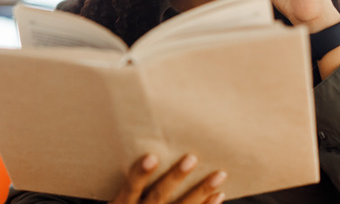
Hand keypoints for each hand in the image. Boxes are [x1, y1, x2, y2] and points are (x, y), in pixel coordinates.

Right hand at [110, 154, 226, 203]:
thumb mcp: (120, 198)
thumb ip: (131, 179)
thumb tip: (146, 142)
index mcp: (123, 203)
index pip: (131, 186)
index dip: (140, 173)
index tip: (152, 157)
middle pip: (159, 195)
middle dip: (176, 177)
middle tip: (191, 158)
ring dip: (202, 191)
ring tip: (219, 174)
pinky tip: (218, 194)